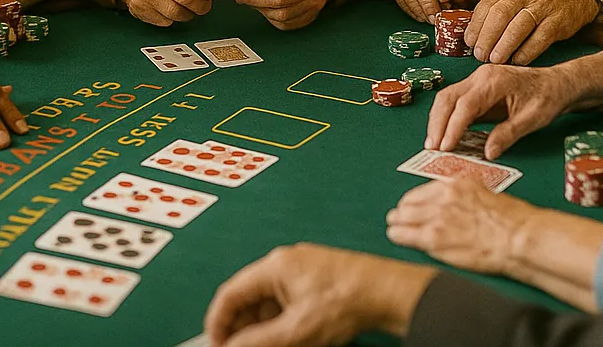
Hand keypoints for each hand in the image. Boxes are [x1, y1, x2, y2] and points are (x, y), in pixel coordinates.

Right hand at [205, 243, 436, 346]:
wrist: (386, 292)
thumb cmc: (347, 300)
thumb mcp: (295, 330)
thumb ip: (258, 341)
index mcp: (275, 265)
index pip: (231, 292)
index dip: (219, 322)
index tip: (216, 345)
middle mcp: (285, 263)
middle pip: (249, 298)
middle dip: (242, 328)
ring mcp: (301, 271)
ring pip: (268, 303)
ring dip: (263, 329)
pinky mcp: (316, 281)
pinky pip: (287, 303)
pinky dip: (281, 323)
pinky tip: (289, 340)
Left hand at [387, 175, 536, 274]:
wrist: (519, 237)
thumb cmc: (511, 219)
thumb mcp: (485, 193)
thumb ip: (465, 195)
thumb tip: (456, 200)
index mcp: (455, 184)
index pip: (423, 190)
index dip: (414, 199)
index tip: (411, 204)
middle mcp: (442, 197)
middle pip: (410, 202)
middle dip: (403, 210)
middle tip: (397, 215)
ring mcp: (437, 217)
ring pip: (404, 217)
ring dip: (397, 222)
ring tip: (393, 226)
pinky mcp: (436, 238)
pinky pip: (407, 235)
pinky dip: (398, 235)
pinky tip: (395, 236)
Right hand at [425, 64, 570, 155]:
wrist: (556, 83)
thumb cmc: (547, 98)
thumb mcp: (532, 119)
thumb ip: (508, 134)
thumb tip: (487, 153)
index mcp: (494, 81)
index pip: (465, 105)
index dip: (452, 127)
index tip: (444, 147)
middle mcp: (480, 77)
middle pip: (447, 98)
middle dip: (437, 124)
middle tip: (432, 149)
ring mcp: (476, 80)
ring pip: (446, 98)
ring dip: (437, 121)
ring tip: (434, 145)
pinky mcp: (476, 88)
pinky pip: (455, 102)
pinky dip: (446, 118)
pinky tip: (445, 135)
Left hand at [464, 0, 596, 64]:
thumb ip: (499, 7)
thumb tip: (475, 32)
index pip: (488, 3)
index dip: (476, 25)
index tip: (469, 42)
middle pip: (500, 15)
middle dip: (486, 37)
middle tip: (479, 54)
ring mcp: (544, 5)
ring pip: (518, 27)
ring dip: (503, 46)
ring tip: (494, 60)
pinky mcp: (559, 21)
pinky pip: (539, 40)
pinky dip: (526, 53)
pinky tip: (516, 60)